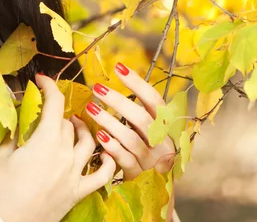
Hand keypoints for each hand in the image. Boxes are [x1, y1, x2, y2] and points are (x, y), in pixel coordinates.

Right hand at [0, 73, 115, 221]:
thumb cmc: (0, 189)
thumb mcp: (0, 154)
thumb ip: (11, 130)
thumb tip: (14, 111)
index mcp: (45, 141)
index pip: (54, 105)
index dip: (50, 87)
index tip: (42, 80)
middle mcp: (64, 154)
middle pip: (67, 123)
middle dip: (57, 113)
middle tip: (46, 111)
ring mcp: (74, 174)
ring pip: (87, 143)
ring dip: (82, 129)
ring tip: (74, 124)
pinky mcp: (78, 192)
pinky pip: (101, 176)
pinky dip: (107, 163)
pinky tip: (107, 154)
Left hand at [84, 62, 175, 180]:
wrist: (154, 189)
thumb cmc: (147, 150)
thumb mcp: (148, 130)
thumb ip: (136, 111)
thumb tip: (115, 81)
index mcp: (165, 126)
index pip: (154, 100)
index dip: (137, 83)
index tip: (118, 67)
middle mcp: (163, 142)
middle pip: (142, 118)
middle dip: (118, 101)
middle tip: (97, 87)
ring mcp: (152, 161)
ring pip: (131, 139)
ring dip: (110, 122)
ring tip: (90, 109)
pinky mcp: (140, 176)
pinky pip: (126, 160)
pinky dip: (113, 147)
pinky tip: (99, 136)